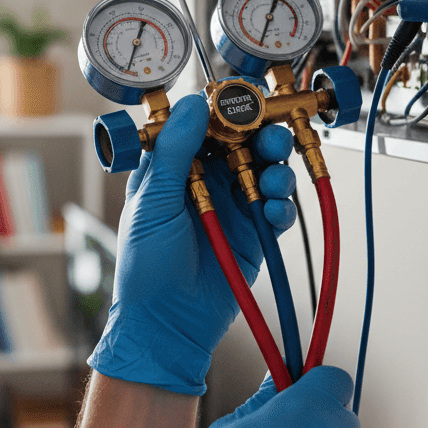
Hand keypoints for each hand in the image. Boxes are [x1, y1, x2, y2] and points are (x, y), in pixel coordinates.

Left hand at [87, 91, 295, 393]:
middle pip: (243, 141)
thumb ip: (174, 153)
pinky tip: (275, 208)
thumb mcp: (154, 203)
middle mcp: (206, 179)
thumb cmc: (145, 268)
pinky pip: (277, 207)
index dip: (225, 111)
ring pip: (265, 169)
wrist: (167, 325)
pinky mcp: (254, 232)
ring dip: (276, 167)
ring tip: (275, 178)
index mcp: (174, 166)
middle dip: (262, 134)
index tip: (242, 103)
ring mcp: (232, 204)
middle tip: (272, 135)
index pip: (204, 124)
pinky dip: (282, 204)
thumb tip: (191, 104)